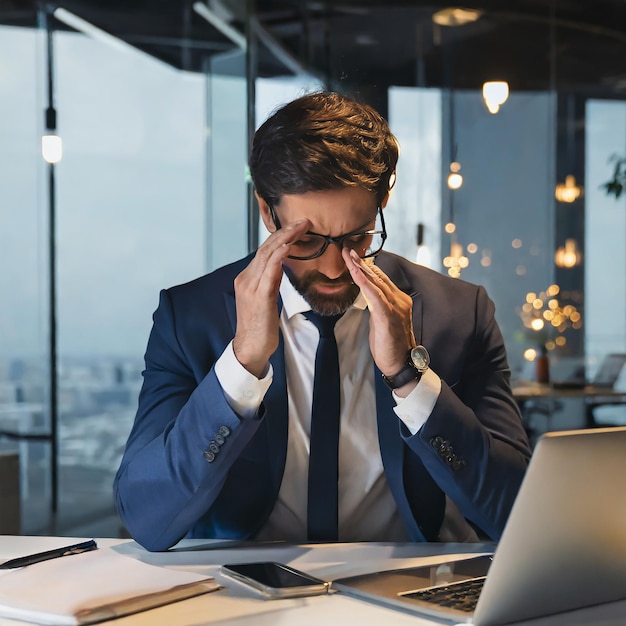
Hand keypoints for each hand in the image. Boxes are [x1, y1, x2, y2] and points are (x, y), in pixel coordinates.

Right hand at [232, 219, 309, 377]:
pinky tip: (287, 247)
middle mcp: (246, 278)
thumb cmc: (259, 326)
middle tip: (303, 221)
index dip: (281, 236)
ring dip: (285, 239)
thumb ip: (271, 280)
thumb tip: (281, 265)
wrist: (250, 347)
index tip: (298, 226)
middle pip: (266, 248)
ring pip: (267, 255)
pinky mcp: (259, 297)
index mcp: (247, 278)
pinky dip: (278, 258)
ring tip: (300, 227)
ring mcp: (251, 287)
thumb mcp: (266, 298)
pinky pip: (268, 273)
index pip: (265, 250)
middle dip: (285, 232)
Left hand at [343, 248, 415, 380]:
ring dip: (360, 267)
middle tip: (347, 248)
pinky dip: (364, 282)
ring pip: (375, 282)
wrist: (401, 364)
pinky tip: (355, 272)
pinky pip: (375, 295)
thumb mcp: (382, 322)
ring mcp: (396, 307)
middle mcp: (400, 300)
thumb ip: (377, 307)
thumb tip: (368, 298)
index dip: (367, 266)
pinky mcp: (389, 316)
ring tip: (348, 255)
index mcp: (399, 300)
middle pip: (378, 276)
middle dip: (361, 262)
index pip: (381, 279)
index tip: (355, 255)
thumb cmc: (390, 345)